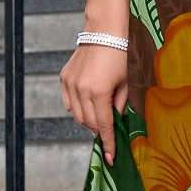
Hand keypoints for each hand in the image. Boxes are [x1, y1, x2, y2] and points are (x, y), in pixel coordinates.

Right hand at [59, 43, 128, 163]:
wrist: (104, 32)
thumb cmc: (120, 56)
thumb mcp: (125, 83)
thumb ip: (119, 106)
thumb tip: (114, 122)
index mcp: (99, 93)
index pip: (103, 126)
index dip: (108, 143)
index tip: (111, 158)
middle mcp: (82, 90)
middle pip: (89, 123)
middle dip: (99, 131)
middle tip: (108, 132)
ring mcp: (70, 84)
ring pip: (77, 115)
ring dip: (88, 121)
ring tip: (99, 116)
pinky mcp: (64, 78)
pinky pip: (68, 103)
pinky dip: (77, 109)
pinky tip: (87, 105)